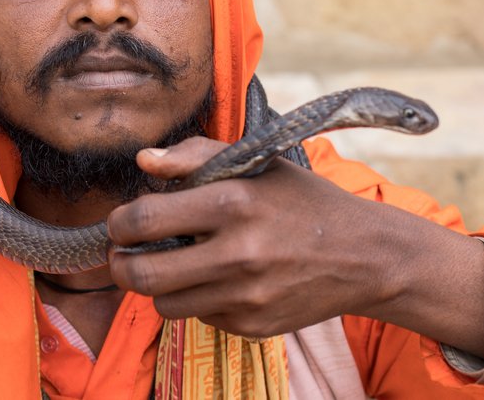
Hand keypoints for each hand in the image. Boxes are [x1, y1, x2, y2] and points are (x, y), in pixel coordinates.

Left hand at [107, 137, 483, 357]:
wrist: (365, 256)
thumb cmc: (302, 201)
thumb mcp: (255, 163)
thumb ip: (195, 157)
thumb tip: (143, 162)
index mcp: (232, 203)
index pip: (143, 220)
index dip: (118, 222)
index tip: (121, 221)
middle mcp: (237, 254)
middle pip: (142, 274)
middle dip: (121, 263)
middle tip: (125, 253)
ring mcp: (245, 297)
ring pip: (164, 303)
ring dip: (159, 284)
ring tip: (176, 263)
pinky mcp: (253, 327)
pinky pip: (199, 317)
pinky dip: (198, 300)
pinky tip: (220, 279)